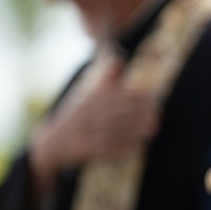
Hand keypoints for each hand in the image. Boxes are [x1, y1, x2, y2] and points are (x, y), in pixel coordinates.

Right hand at [30, 57, 159, 187]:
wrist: (54, 142)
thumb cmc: (77, 115)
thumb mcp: (86, 93)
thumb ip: (105, 79)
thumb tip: (119, 59)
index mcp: (87, 99)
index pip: (113, 95)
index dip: (133, 96)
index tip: (152, 97)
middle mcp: (84, 114)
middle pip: (114, 113)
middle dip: (137, 114)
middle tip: (157, 115)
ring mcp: (83, 133)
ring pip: (112, 131)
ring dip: (134, 131)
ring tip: (152, 129)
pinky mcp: (83, 150)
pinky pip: (105, 149)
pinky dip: (123, 148)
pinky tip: (138, 147)